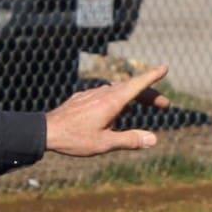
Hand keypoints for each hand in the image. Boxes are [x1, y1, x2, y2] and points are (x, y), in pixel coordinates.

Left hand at [44, 65, 171, 157]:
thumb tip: (154, 139)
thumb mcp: (105, 143)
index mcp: (112, 102)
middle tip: (164, 105)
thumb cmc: (74, 138)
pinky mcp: (82, 98)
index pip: (137, 85)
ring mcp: (92, 94)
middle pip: (131, 88)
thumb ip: (130, 140)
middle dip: (149, 94)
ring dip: (133, 97)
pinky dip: (117, 99)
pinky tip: (115, 111)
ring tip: (141, 106)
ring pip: (118, 91)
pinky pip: (104, 95)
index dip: (153, 76)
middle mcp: (103, 93)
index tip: (165, 68)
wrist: (45, 131)